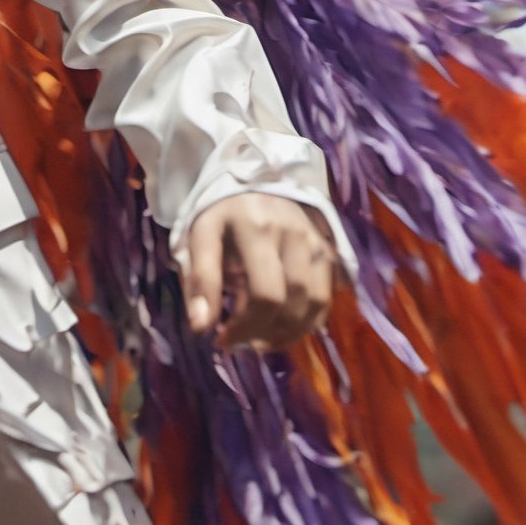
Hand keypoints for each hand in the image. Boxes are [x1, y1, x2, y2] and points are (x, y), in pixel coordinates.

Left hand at [181, 193, 336, 348]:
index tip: (220, 339)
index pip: (264, 294)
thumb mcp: (199, 237)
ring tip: (260, 341)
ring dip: (289, 332)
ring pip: (315, 301)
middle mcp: (291, 233)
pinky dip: (308, 322)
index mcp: (254, 227)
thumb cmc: (221, 215)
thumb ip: (200, 280)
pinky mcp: (326, 249)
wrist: (252, 182)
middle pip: (291, 300)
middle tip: (240, 342)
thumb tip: (200, 327)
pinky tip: (283, 328)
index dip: (244, 327)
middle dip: (264, 332)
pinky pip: (326, 297)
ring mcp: (314, 241)